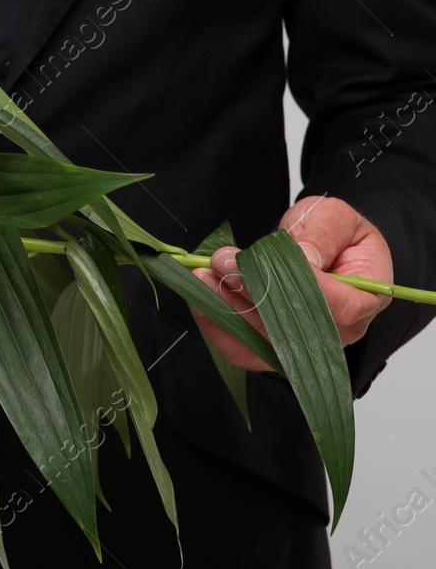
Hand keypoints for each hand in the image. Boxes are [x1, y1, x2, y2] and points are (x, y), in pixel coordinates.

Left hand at [191, 196, 392, 371]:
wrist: (319, 243)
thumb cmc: (334, 232)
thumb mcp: (335, 218)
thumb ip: (323, 235)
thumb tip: (305, 258)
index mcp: (365, 298)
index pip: (338, 305)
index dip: (297, 285)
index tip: (257, 261)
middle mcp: (340, 331)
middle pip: (294, 325)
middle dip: (250, 291)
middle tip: (220, 262)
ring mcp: (307, 344)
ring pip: (263, 340)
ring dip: (227, 308)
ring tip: (204, 276)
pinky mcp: (276, 347)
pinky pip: (245, 350)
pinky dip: (219, 327)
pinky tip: (202, 300)